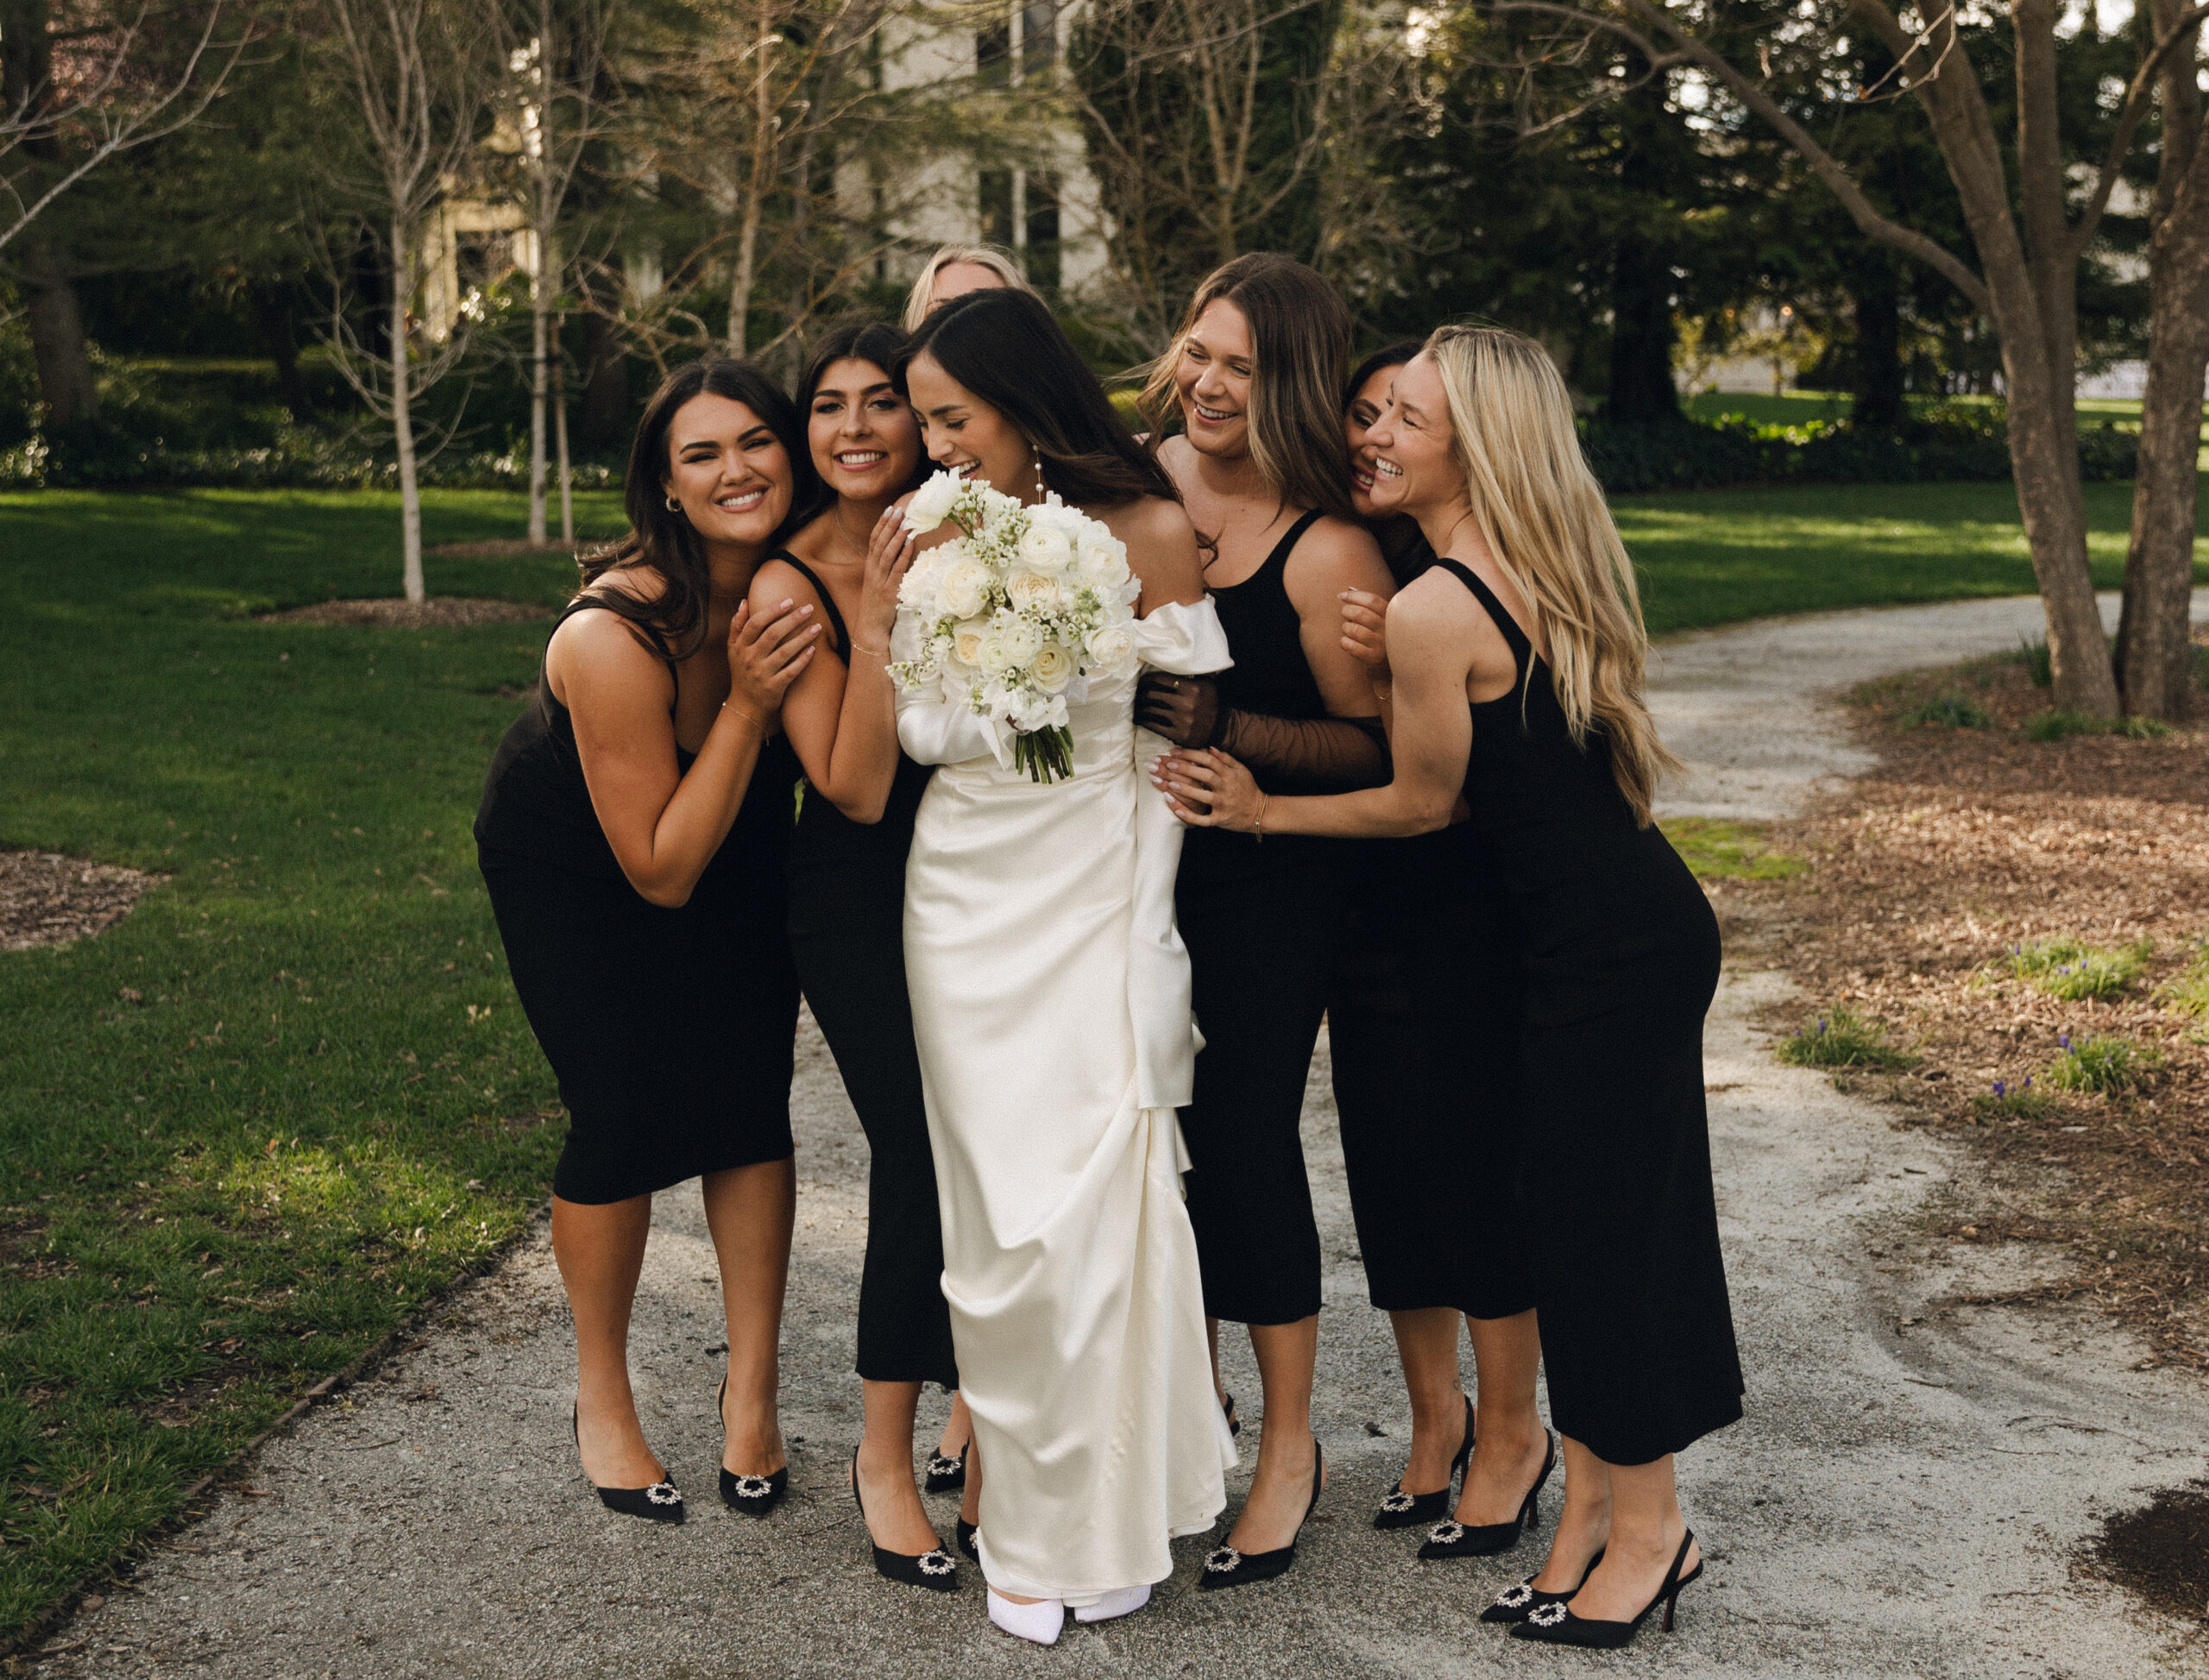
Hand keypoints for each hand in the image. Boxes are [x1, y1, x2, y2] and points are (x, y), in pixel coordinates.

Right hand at [726, 596, 817, 719]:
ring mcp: (761, 674)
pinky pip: (790, 672)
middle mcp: (750, 659)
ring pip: (784, 652)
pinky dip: (802, 660)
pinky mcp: (773, 688)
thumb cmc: (742, 672)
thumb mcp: (733, 650)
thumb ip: (737, 626)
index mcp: (741, 647)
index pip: (755, 623)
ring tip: (817, 627)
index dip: (772, 610)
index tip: (789, 600)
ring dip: (802, 638)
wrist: (745, 706)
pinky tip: (813, 650)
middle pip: (772, 634)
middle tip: (810, 608)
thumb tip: (744, 602)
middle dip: (792, 619)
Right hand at [857, 504, 918, 652]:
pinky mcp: (889, 592)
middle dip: (889, 525)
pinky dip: (904, 556)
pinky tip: (910, 545)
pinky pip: (897, 571)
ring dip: (897, 537)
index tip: (890, 509)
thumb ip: (885, 567)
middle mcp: (873, 571)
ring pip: (887, 554)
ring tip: (906, 523)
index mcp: (870, 567)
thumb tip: (898, 549)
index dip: (881, 523)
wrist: (870, 628)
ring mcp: (880, 581)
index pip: (874, 540)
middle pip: (880, 543)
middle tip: (899, 510)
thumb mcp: (877, 583)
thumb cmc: (876, 605)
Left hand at [1134, 671, 1221, 746]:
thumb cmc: (1210, 702)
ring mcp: (1181, 720)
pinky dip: (1145, 721)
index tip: (1141, 682)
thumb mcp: (1206, 683)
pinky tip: (1140, 719)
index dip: (1147, 680)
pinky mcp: (1178, 735)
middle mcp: (1186, 703)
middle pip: (1152, 695)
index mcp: (1191, 688)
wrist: (1220, 727)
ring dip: (1140, 708)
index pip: (1160, 679)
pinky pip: (1155, 726)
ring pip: (1151, 711)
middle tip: (1137, 694)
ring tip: (1137, 706)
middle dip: (1141, 694)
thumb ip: (1192, 672)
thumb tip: (1175, 661)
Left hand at [1150, 747, 1263, 831]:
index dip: (1191, 754)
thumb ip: (1226, 758)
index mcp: (1229, 774)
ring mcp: (1222, 804)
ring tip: (1169, 785)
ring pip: (1202, 796)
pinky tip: (1176, 810)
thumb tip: (1209, 747)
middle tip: (1167, 765)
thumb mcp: (1241, 770)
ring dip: (1185, 790)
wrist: (1259, 812)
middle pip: (1204, 775)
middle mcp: (1225, 788)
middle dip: (1185, 769)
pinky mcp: (1220, 819)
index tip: (1174, 752)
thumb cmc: (1247, 789)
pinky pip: (1202, 819)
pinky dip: (1189, 816)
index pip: (1208, 760)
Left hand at [1338, 588, 1389, 678]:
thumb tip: (1349, 589)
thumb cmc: (1383, 635)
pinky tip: (1345, 641)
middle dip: (1347, 610)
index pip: (1372, 600)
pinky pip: (1352, 647)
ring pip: (1354, 630)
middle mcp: (1388, 629)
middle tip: (1344, 613)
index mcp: (1391, 615)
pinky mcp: (1375, 658)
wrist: (1393, 664)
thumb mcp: (1381, 617)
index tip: (1340, 596)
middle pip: (1361, 613)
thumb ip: (1368, 604)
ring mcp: (1382, 644)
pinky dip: (1344, 642)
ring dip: (1345, 627)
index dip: (1353, 596)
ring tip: (1347, 629)